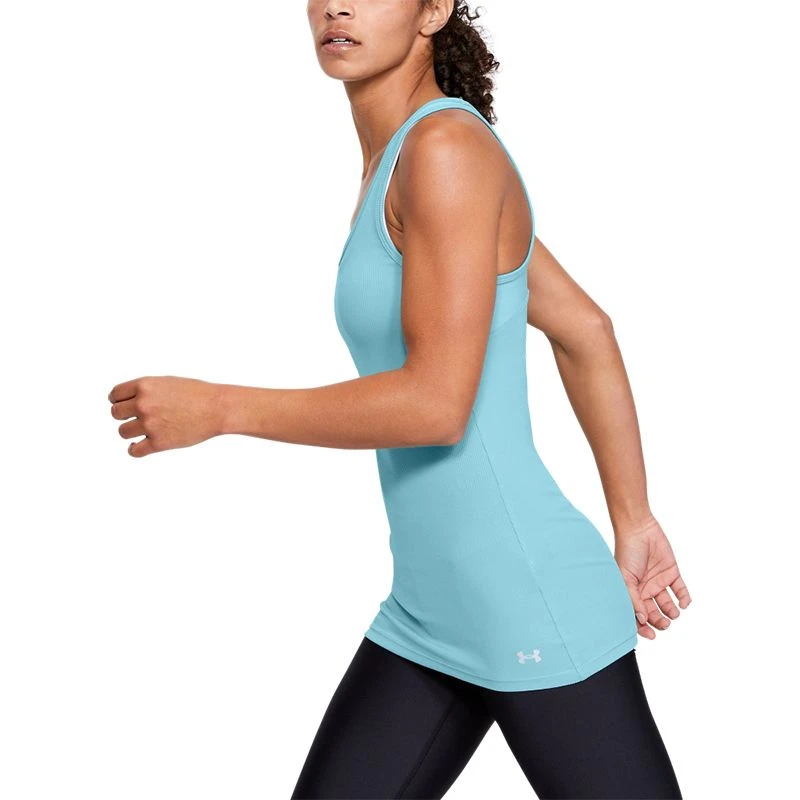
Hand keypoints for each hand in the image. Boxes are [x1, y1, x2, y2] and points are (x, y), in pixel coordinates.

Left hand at [108, 375, 223, 456]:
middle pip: (116, 414)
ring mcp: (150, 424)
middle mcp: (144, 404)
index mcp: (145, 386)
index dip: (118, 400)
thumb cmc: (197, 394)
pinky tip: (138, 446)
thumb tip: (128, 402)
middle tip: (137, 417)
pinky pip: (134, 451)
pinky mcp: (159, 443)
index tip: (125, 406)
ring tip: (143, 430)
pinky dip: (134, 449)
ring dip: (131, 432)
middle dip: (125, 416)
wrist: (218, 408)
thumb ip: (146, 390)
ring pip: (123, 432)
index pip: (115, 395)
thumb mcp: (167, 382)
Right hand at [614, 515, 691, 639]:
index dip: (643, 627)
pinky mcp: (671, 573)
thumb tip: (641, 619)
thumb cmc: (627, 551)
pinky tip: (684, 603)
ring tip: (673, 613)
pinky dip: (684, 598)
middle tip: (664, 624)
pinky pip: (680, 590)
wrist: (639, 529)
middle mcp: (645, 589)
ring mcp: (658, 581)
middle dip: (659, 621)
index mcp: (631, 591)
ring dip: (672, 612)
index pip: (637, 614)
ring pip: (668, 604)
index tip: (651, 635)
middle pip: (654, 612)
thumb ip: (633, 599)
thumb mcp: (625, 577)